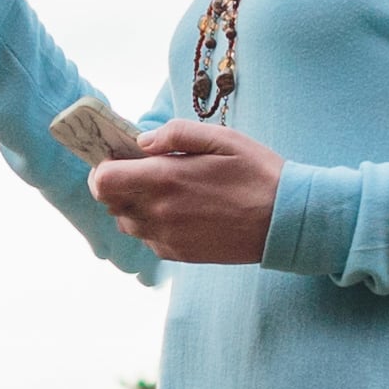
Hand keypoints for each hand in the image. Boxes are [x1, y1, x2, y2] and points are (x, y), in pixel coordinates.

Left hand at [93, 120, 284, 263]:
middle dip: (117, 184)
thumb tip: (142, 142)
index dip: (103, 167)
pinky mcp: (178, 254)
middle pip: (110, 202)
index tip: (117, 157)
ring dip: (134, 205)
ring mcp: (167, 238)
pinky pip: (148, 238)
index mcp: (165, 179)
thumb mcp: (222, 138)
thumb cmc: (258, 174)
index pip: (103, 180)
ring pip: (127, 222)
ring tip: (165, 190)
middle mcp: (159, 213)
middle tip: (142, 169)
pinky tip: (181, 210)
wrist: (286, 221)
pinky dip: (153, 224)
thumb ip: (176, 133)